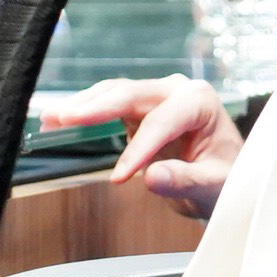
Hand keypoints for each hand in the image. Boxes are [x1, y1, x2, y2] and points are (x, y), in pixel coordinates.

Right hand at [38, 75, 241, 221]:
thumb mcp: (213, 186)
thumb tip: (152, 178)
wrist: (225, 175)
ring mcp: (157, 95)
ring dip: (82, 106)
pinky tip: (60, 120)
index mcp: (199, 101)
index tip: (119, 178)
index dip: (138, 150)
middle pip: (131, 95)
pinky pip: (109, 105)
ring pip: (114, 94)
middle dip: (95, 108)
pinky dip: (85, 112)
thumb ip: (185, 181)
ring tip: (50, 118)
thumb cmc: (225, 178)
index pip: (162, 122)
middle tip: (63, 119)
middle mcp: (177, 90)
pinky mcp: (140, 108)